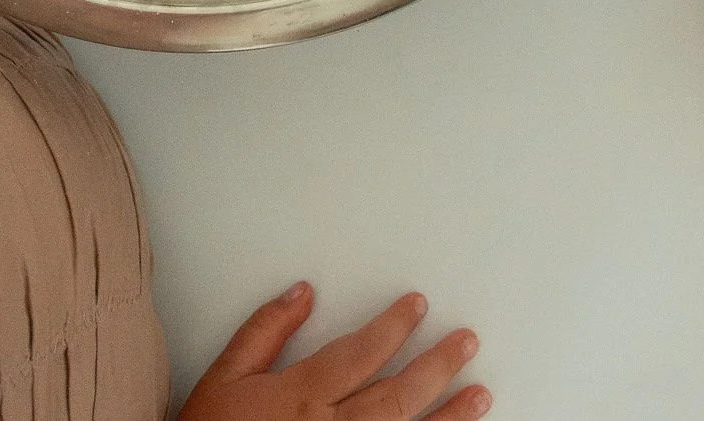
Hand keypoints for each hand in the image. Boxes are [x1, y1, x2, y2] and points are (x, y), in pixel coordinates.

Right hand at [179, 285, 489, 420]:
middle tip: (467, 342)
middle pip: (398, 394)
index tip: (417, 306)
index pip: (361, 352)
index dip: (394, 326)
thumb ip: (264, 331)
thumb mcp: (223, 378)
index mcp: (300, 397)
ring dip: (449, 414)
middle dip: (438, 365)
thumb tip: (302, 294)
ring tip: (480, 394)